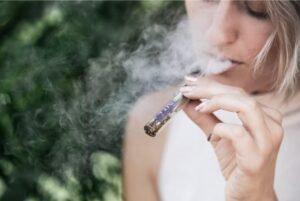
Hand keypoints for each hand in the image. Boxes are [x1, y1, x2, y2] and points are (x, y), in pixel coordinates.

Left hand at [180, 76, 282, 200]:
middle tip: (187, 90)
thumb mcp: (218, 136)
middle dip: (209, 89)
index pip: (237, 92)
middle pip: (240, 95)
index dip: (211, 84)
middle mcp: (271, 125)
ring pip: (246, 106)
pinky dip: (221, 129)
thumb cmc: (238, 164)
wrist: (250, 196)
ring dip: (217, 102)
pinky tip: (214, 134)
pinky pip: (238, 134)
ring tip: (198, 106)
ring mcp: (266, 141)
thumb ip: (205, 118)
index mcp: (265, 117)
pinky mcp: (256, 158)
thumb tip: (186, 101)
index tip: (190, 83)